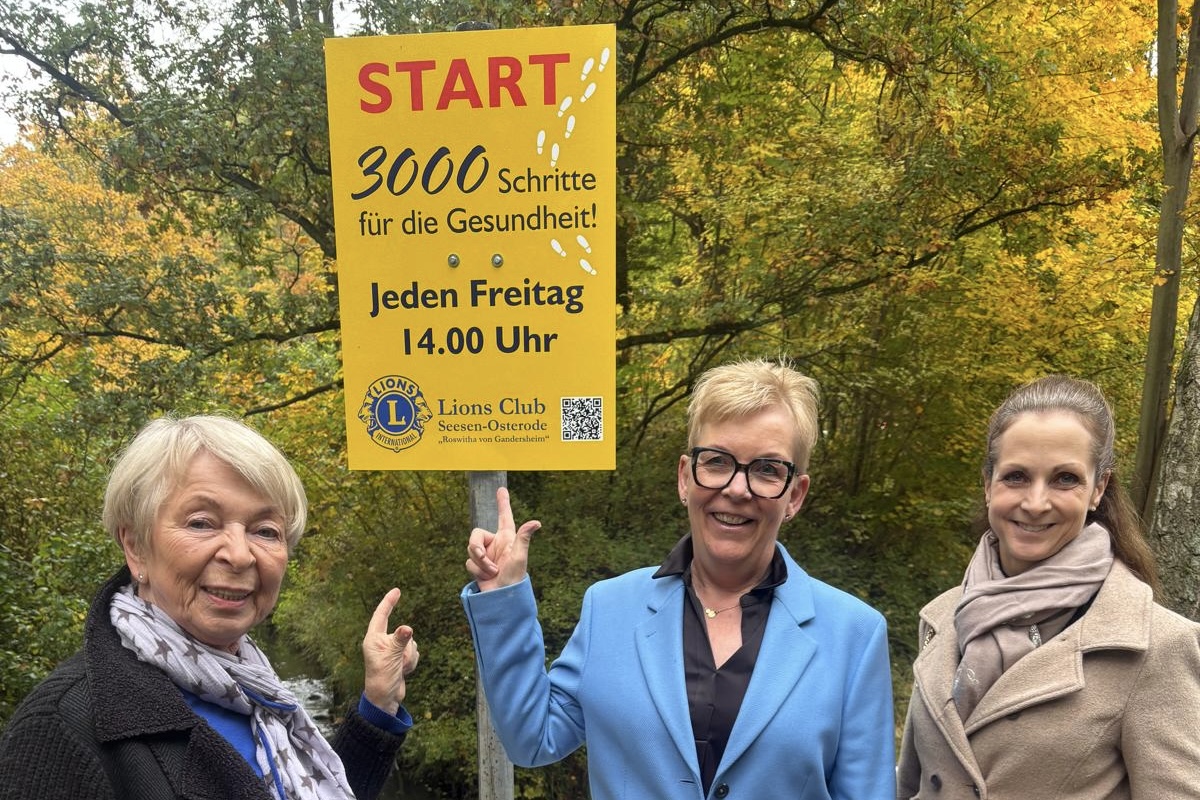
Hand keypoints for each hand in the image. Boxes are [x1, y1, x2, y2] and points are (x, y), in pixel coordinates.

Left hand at [361, 588, 418, 715]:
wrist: (385, 699)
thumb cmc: (381, 678)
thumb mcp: (391, 658)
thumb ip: (400, 641)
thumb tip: (408, 628)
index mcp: (373, 639)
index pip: (381, 615)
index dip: (388, 602)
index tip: (397, 591)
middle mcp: (382, 642)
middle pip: (402, 633)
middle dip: (405, 647)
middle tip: (399, 662)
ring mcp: (392, 651)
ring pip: (411, 643)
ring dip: (409, 656)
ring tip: (400, 668)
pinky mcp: (400, 659)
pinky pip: (413, 652)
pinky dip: (412, 662)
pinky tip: (404, 672)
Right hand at [465, 486, 540, 591]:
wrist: (502, 598)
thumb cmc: (514, 578)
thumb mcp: (519, 557)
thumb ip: (523, 538)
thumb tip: (536, 522)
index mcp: (507, 538)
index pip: (504, 516)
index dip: (502, 503)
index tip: (501, 490)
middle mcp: (495, 544)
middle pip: (475, 534)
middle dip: (476, 548)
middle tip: (484, 559)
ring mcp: (486, 555)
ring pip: (471, 549)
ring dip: (480, 563)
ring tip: (493, 573)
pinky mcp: (478, 565)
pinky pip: (469, 562)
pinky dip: (477, 570)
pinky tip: (487, 578)